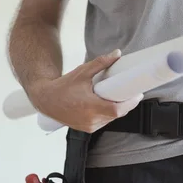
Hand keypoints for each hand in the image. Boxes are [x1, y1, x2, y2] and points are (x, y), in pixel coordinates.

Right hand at [27, 49, 143, 132]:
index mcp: (90, 107)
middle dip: (126, 104)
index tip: (137, 95)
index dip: (130, 103)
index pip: (117, 110)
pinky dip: (109, 115)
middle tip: (132, 94)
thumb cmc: (63, 86)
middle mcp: (90, 120)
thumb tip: (117, 53)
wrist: (45, 100)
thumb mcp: (82, 72)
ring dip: (118, 110)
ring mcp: (89, 126)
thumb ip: (101, 63)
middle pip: (117, 114)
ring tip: (122, 98)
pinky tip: (111, 106)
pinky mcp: (87, 129)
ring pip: (111, 119)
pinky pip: (104, 122)